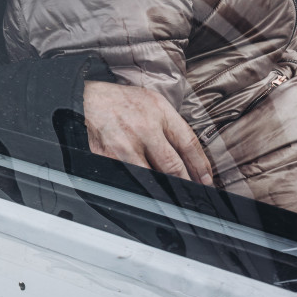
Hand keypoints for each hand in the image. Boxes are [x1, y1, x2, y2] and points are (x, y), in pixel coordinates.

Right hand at [83, 81, 213, 185]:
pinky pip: (129, 177)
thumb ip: (173, 125)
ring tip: (176, 198)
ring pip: (152, 178)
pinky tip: (148, 191)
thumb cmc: (125, 101)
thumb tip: (191, 156)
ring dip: (166, 190)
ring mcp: (124, 146)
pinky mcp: (107, 156)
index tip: (207, 180)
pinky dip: (141, 187)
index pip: (188, 145)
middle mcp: (143, 130)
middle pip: (173, 166)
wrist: (90, 98)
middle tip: (196, 194)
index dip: (201, 166)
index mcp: (159, 113)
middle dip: (187, 183)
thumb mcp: (155, 103)